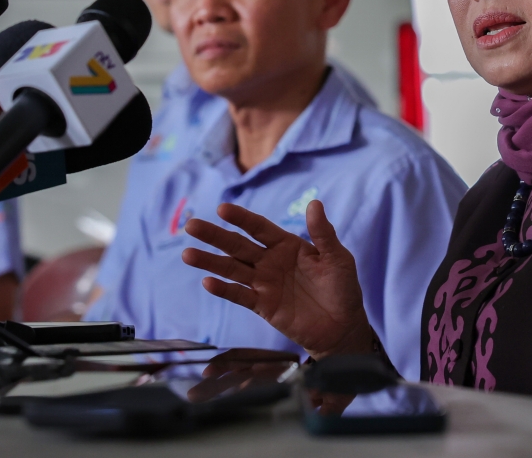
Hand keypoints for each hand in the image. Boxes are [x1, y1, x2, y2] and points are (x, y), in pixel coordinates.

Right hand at [182, 201, 373, 358]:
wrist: (343, 327)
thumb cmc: (343, 289)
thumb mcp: (337, 258)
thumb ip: (323, 234)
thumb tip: (315, 203)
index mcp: (287, 245)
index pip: (260, 227)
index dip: (241, 218)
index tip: (222, 208)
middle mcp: (271, 261)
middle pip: (238, 245)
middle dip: (215, 235)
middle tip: (191, 225)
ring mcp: (264, 284)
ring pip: (232, 269)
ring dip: (210, 262)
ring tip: (188, 254)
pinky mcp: (263, 306)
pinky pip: (240, 295)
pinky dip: (224, 289)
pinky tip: (208, 283)